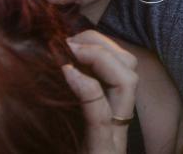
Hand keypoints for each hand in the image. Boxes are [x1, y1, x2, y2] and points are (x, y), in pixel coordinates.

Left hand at [62, 30, 138, 153]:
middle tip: (71, 40)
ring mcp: (113, 136)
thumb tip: (54, 66)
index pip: (121, 66)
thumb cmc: (68, 153)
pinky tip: (70, 73)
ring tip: (73, 51)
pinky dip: (87, 88)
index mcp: (112, 113)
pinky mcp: (102, 150)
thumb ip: (69, 99)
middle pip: (128, 67)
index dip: (101, 44)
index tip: (71, 39)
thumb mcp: (66, 124)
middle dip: (103, 43)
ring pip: (126, 82)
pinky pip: (99, 114)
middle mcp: (119, 121)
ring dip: (101, 57)